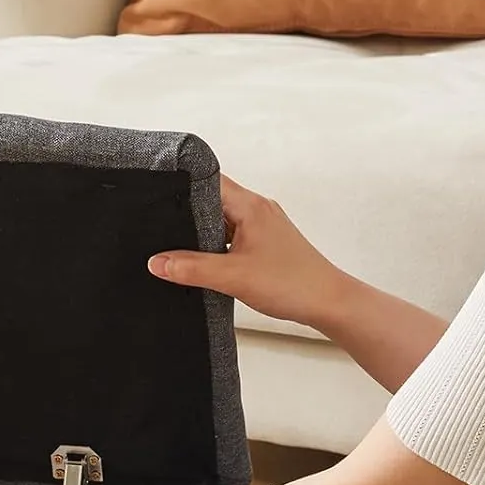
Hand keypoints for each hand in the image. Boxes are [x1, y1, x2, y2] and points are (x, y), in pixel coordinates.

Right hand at [149, 174, 355, 332]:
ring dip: (204, 237)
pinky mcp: (265, 244)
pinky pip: (233, 238)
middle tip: (163, 231)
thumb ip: (190, 268)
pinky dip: (218, 249)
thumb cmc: (292, 284)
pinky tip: (208, 266)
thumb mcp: (231, 277)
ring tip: (183, 251)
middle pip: (213, 202)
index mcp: (251, 206)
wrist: (327, 303)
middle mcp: (258, 209)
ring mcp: (263, 227)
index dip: (183, 187)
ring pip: (222, 222)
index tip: (159, 198)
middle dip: (188, 217)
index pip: (209, 182)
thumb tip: (157, 262)